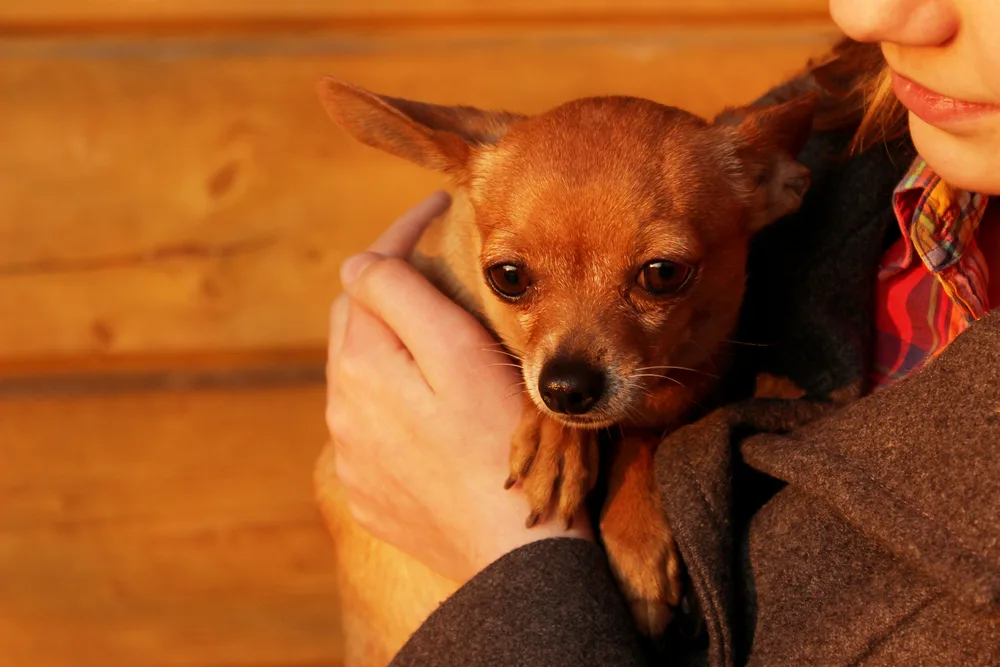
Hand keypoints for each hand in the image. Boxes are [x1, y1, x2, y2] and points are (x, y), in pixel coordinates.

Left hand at [318, 191, 591, 583]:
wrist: (513, 556)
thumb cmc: (501, 447)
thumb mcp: (461, 355)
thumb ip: (403, 298)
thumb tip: (360, 263)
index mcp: (359, 368)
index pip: (366, 277)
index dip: (401, 235)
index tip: (437, 209)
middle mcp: (341, 412)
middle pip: (354, 325)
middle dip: (389, 287)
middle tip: (435, 260)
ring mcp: (353, 458)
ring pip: (359, 376)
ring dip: (389, 343)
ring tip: (434, 329)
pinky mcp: (370, 492)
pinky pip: (370, 427)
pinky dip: (392, 399)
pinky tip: (429, 404)